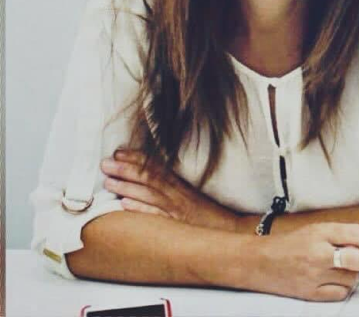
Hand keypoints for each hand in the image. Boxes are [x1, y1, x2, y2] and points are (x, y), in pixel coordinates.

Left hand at [100, 149, 238, 231]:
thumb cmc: (208, 215)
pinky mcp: (178, 224)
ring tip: (108, 182)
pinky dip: (141, 209)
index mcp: (179, 184)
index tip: (118, 152)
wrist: (231, 230)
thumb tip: (147, 182)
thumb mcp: (190, 196)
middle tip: (105, 164)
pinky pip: (157, 216)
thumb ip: (172, 187)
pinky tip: (125, 205)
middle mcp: (177, 194)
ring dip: (127, 186)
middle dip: (126, 169)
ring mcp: (177, 209)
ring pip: (149, 194)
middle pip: (149, 178)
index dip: (136, 158)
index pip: (155, 166)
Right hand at [252, 222, 358, 301]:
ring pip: (352, 278)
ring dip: (353, 274)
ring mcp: (315, 275)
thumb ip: (337, 234)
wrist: (261, 261)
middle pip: (358, 258)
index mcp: (319, 232)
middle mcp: (318, 252)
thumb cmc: (290, 243)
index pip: (354, 233)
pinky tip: (336, 281)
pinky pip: (340, 294)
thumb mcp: (313, 229)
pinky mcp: (311, 293)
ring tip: (342, 269)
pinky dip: (343, 288)